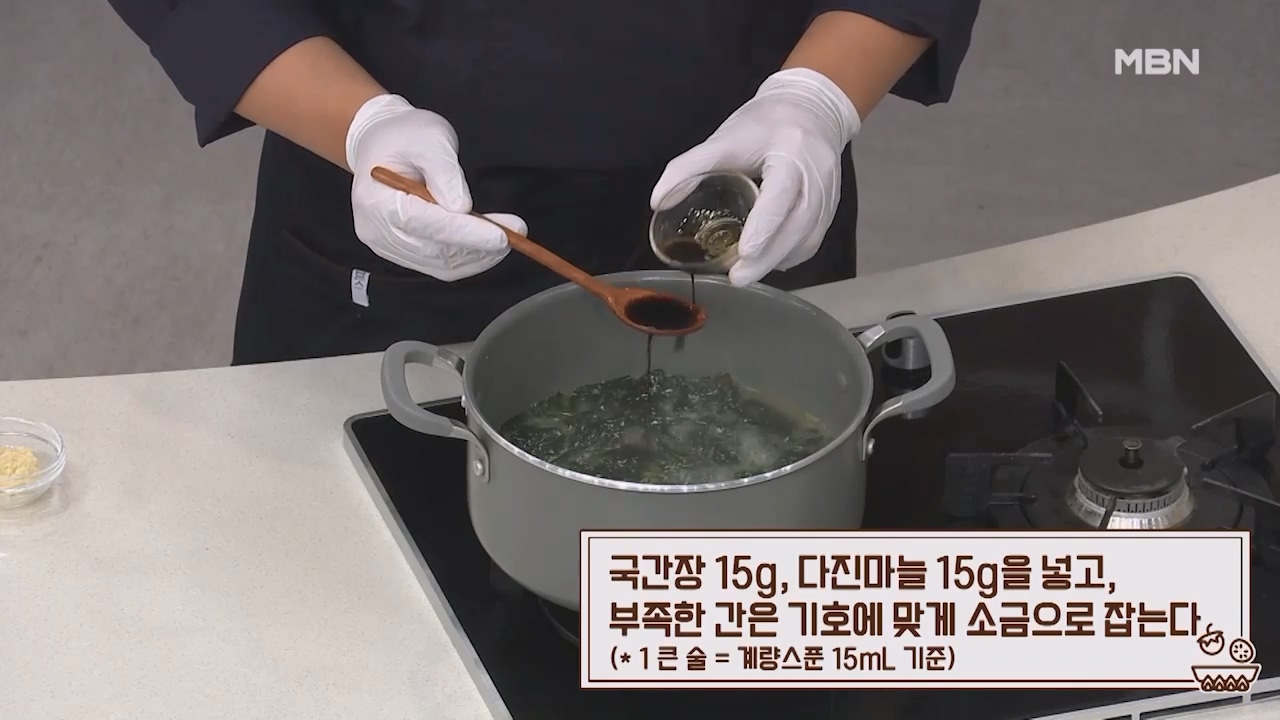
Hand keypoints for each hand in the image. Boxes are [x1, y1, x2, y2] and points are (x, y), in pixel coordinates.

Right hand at [346, 94, 526, 280]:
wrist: (381, 144)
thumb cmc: (405, 136)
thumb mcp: (429, 139)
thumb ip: (445, 172)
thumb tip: (462, 208)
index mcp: (377, 200)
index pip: (425, 225)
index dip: (466, 233)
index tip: (501, 236)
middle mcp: (376, 230)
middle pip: (435, 252)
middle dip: (479, 246)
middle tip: (516, 232)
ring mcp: (387, 246)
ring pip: (441, 265)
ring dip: (479, 255)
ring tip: (507, 235)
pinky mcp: (401, 253)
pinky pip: (439, 265)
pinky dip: (468, 258)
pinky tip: (487, 243)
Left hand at [651, 69, 860, 285]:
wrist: (812, 109)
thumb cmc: (764, 124)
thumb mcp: (725, 138)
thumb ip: (690, 167)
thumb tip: (657, 201)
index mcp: (792, 152)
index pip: (780, 196)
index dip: (763, 227)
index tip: (744, 253)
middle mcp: (817, 176)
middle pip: (797, 226)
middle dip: (767, 257)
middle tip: (737, 277)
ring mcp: (829, 195)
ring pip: (807, 239)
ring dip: (776, 260)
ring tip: (746, 272)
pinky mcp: (830, 208)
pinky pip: (811, 241)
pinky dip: (788, 255)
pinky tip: (766, 261)